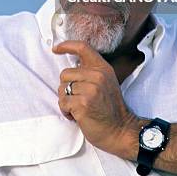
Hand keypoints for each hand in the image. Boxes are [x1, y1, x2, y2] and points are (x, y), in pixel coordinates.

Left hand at [53, 40, 140, 156]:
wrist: (120, 130)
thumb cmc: (110, 108)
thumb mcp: (106, 82)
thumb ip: (92, 72)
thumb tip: (73, 65)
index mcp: (102, 68)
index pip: (82, 47)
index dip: (67, 45)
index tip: (56, 49)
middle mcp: (97, 75)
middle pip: (65, 73)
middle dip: (67, 88)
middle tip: (78, 99)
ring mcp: (90, 90)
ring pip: (62, 88)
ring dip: (66, 101)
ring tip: (79, 108)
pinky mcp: (83, 104)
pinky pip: (63, 102)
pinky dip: (66, 111)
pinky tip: (76, 116)